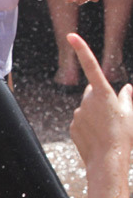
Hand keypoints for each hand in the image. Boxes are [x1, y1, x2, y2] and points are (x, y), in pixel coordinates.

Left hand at [68, 32, 132, 164]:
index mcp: (103, 94)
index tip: (72, 36)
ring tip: (106, 129)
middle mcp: (88, 100)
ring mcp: (78, 113)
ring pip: (87, 108)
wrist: (107, 161)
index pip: (91, 66)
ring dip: (95, 114)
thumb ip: (127, 99)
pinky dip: (88, 125)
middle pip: (93, 92)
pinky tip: (97, 136)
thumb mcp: (130, 114)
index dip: (82, 49)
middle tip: (112, 115)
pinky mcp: (73, 125)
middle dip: (100, 98)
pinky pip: (81, 121)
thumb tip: (127, 88)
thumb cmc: (124, 136)